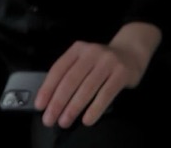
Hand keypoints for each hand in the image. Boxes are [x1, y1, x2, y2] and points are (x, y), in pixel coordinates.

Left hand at [34, 22, 160, 128]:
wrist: (131, 52)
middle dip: (58, 101)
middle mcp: (91, 52)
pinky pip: (106, 94)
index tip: (40, 105)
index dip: (48, 88)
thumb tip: (51, 99)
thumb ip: (70, 73)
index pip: (59, 69)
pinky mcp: (121, 73)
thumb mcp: (84, 60)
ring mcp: (107, 61)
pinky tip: (87, 120)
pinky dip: (95, 109)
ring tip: (64, 121)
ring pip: (87, 88)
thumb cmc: (101, 62)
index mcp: (78, 49)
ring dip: (73, 107)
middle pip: (71, 79)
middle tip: (49, 119)